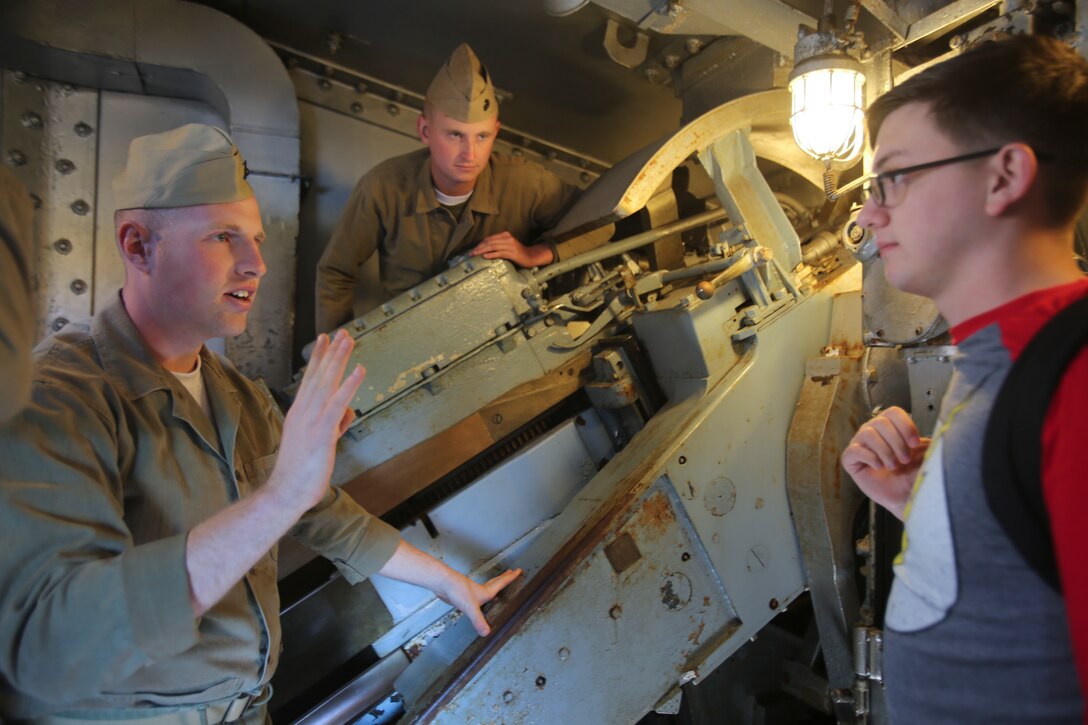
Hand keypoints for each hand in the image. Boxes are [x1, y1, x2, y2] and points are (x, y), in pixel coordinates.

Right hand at [267, 330, 364, 512]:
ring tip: (348, 340)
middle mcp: (303, 411)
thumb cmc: (299, 472)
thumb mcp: (317, 443)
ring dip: (339, 359)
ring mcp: (311, 420)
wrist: (285, 492)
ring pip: (327, 383)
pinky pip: (337, 403)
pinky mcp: (321, 431)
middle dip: (331, 352)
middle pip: (319, 375)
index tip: (324, 339)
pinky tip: (359, 370)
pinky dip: (349, 385)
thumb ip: (332, 425)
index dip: (318, 358)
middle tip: (341, 332)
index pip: (310, 379)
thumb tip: (346, 415)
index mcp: (299, 413)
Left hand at [378, 540, 522, 635]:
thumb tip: (487, 633)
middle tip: (512, 572)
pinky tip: (478, 599)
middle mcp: (480, 591)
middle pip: (495, 582)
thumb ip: (478, 620)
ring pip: (486, 586)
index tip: (519, 570)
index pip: (501, 583)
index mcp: (485, 592)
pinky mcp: (463, 595)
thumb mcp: (470, 608)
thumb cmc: (457, 591)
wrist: (442, 583)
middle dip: (504, 578)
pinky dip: (481, 594)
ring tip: (498, 585)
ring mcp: (471, 592)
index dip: (510, 578)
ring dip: (493, 584)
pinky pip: (476, 594)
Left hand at [470, 231, 553, 266]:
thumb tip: (484, 249)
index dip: (480, 244)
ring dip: (482, 251)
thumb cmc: (517, 252)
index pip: (490, 239)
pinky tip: (485, 256)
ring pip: (493, 247)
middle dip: (479, 247)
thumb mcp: (507, 245)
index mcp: (505, 235)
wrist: (530, 256)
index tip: (473, 249)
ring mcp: (510, 246)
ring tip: (475, 254)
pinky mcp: (512, 253)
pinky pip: (499, 253)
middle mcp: (507, 239)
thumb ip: (498, 244)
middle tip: (471, 253)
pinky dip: (491, 254)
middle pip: (490, 242)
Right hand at [841, 406, 929, 519]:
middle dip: (896, 442)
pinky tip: (879, 466)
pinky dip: (869, 457)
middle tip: (905, 459)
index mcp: (890, 426)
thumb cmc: (913, 473)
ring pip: (868, 433)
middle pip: (880, 422)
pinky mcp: (850, 460)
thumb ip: (925, 436)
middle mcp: (873, 431)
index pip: (893, 412)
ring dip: (885, 451)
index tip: (915, 443)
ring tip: (893, 466)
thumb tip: (936, 425)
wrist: (906, 496)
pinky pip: (854, 450)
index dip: (905, 426)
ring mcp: (860, 444)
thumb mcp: (925, 451)